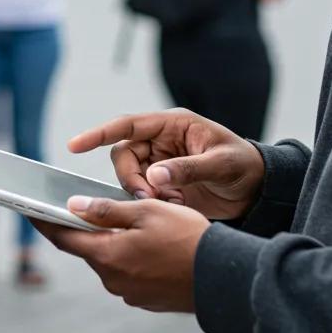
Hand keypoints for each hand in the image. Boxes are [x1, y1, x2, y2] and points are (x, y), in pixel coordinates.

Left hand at [34, 197, 209, 311]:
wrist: (223, 277)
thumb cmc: (186, 238)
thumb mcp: (145, 212)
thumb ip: (106, 210)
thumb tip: (72, 206)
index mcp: (107, 255)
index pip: (64, 237)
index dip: (44, 222)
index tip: (27, 208)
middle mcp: (113, 279)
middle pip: (88, 248)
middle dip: (83, 228)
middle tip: (79, 206)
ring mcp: (129, 293)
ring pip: (110, 260)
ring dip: (111, 242)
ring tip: (124, 221)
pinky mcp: (146, 299)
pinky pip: (128, 273)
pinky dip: (129, 256)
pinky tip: (146, 243)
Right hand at [68, 109, 264, 219]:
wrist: (257, 190)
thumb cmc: (243, 165)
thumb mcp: (220, 163)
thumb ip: (187, 168)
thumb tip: (155, 177)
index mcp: (172, 125)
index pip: (128, 125)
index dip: (98, 133)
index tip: (74, 145)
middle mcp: (160, 141)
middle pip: (123, 155)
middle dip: (130, 178)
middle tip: (150, 198)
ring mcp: (159, 163)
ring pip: (129, 176)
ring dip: (142, 193)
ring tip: (173, 203)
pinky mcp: (162, 185)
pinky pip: (142, 193)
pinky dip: (151, 203)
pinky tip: (175, 207)